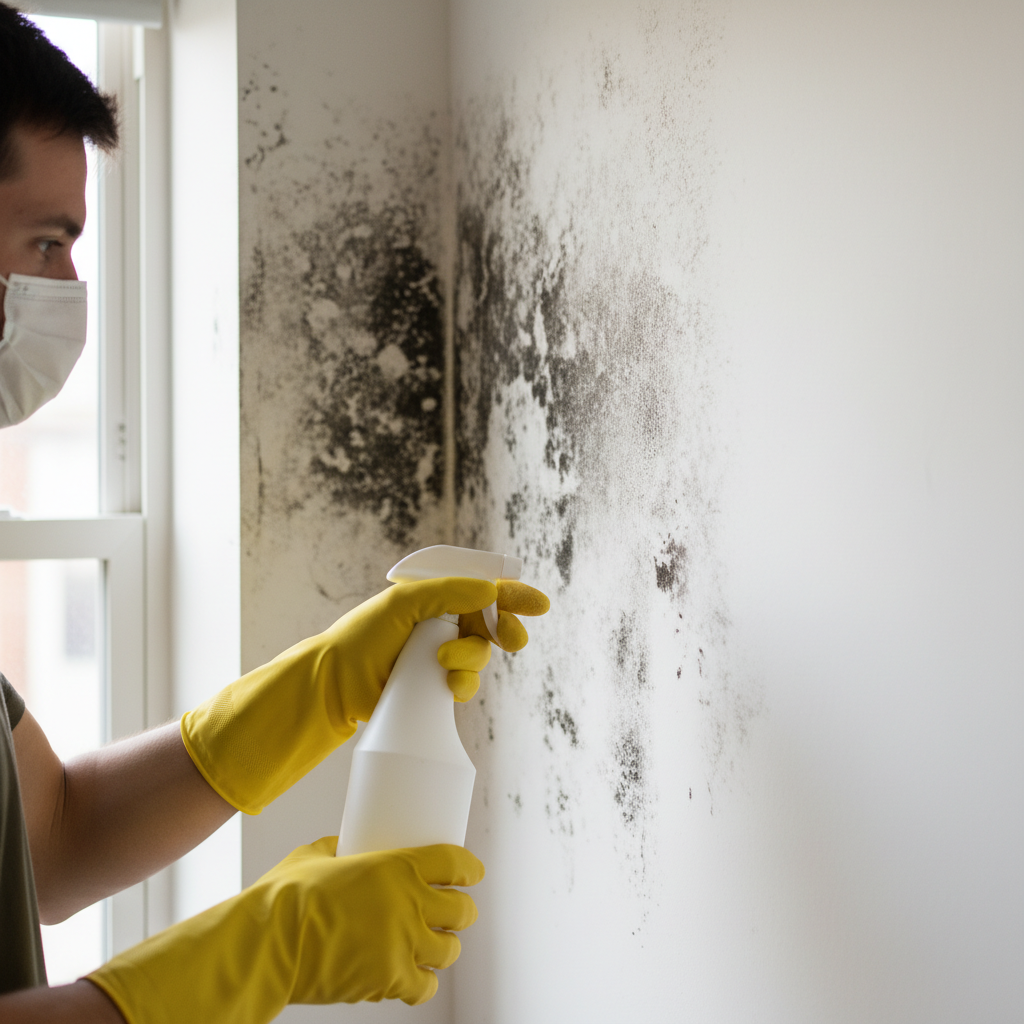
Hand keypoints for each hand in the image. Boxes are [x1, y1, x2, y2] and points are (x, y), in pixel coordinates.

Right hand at [88, 838, 483, 1021]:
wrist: (268, 944)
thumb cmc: (286, 896)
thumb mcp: (317, 854)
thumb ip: (340, 847)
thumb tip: (346, 843)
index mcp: (397, 866)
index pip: (456, 863)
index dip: (470, 869)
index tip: (473, 873)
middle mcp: (409, 903)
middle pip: (462, 910)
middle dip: (461, 910)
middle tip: (452, 911)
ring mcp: (402, 944)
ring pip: (449, 949)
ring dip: (445, 946)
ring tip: (434, 944)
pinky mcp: (389, 980)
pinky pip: (425, 987)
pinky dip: (422, 982)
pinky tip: (413, 976)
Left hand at [181, 577, 497, 813]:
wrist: (333, 685)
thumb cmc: (361, 637)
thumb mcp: (405, 604)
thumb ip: (450, 592)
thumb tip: (490, 590)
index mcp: (433, 597)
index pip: (483, 589)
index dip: (514, 595)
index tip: (540, 605)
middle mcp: (440, 623)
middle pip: (491, 623)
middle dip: (504, 631)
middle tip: (512, 639)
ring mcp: (437, 654)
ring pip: (480, 655)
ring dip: (473, 659)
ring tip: (445, 663)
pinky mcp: (434, 685)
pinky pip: (466, 682)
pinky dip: (463, 683)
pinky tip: (447, 686)